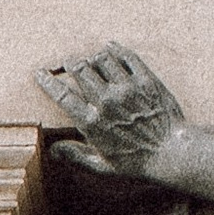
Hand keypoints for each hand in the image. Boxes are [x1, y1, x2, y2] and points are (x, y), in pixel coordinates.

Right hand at [36, 40, 185, 177]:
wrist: (173, 154)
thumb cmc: (138, 163)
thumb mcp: (104, 166)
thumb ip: (77, 156)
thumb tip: (53, 150)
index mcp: (92, 122)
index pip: (62, 95)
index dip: (48, 81)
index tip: (40, 73)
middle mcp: (107, 101)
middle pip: (79, 69)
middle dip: (70, 63)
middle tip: (69, 63)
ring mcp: (127, 89)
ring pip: (101, 58)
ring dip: (93, 57)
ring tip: (92, 60)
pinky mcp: (146, 81)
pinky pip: (127, 56)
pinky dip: (116, 49)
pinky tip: (111, 48)